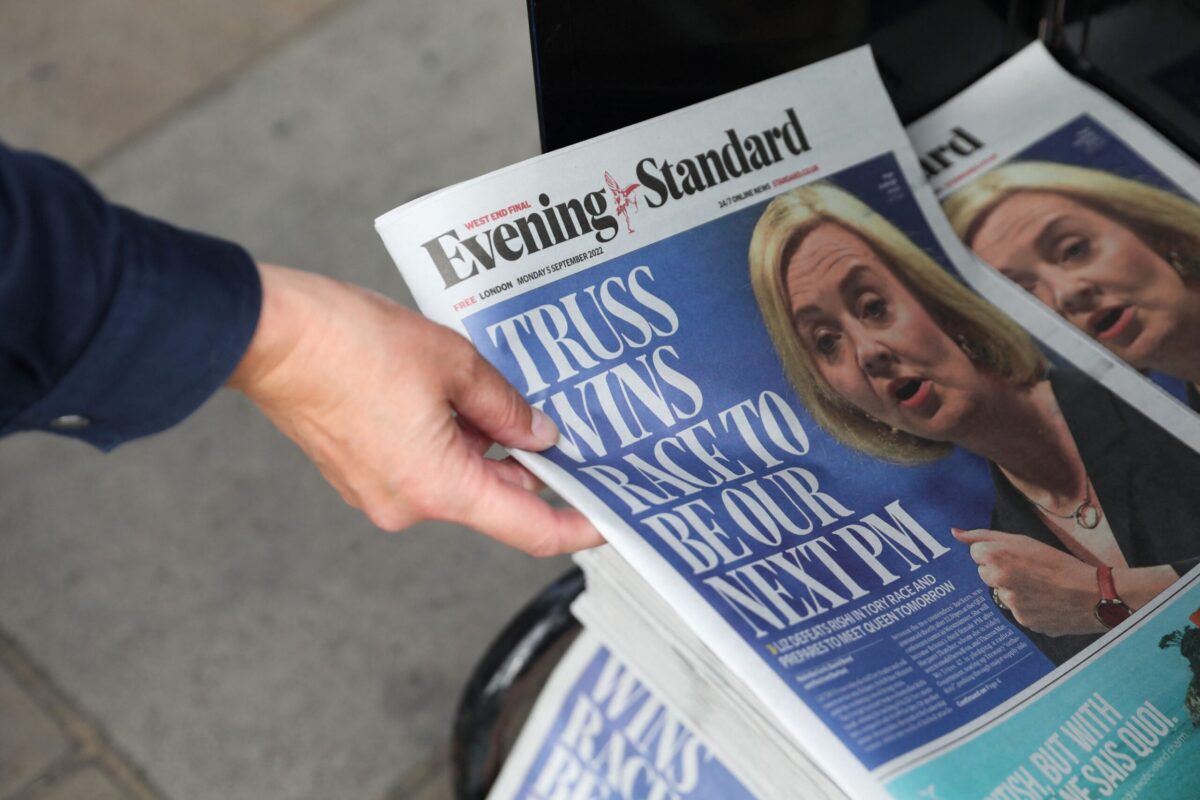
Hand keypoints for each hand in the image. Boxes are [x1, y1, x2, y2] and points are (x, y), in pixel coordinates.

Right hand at [227, 263, 603, 555]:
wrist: (270, 335)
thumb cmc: (347, 344)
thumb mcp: (453, 362)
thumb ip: (507, 406)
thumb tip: (538, 433)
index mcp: (439, 487)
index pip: (530, 529)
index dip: (577, 528)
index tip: (609, 519)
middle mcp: (409, 504)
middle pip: (494, 499)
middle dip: (530, 465)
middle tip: (563, 425)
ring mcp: (379, 493)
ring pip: (459, 478)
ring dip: (486, 445)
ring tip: (496, 392)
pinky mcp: (360, 474)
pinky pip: (425, 468)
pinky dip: (451, 442)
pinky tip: (454, 397)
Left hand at [952, 527, 1104, 635]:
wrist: (1095, 594)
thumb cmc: (1060, 563)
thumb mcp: (1023, 541)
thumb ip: (984, 536)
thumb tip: (954, 533)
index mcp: (997, 557)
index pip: (976, 554)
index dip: (996, 553)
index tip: (1015, 555)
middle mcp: (999, 581)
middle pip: (986, 574)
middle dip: (1001, 571)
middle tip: (1030, 571)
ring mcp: (1010, 604)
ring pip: (1002, 594)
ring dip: (1015, 591)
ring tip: (1042, 587)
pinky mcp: (1023, 622)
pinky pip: (1017, 612)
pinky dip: (1028, 607)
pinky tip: (1047, 602)